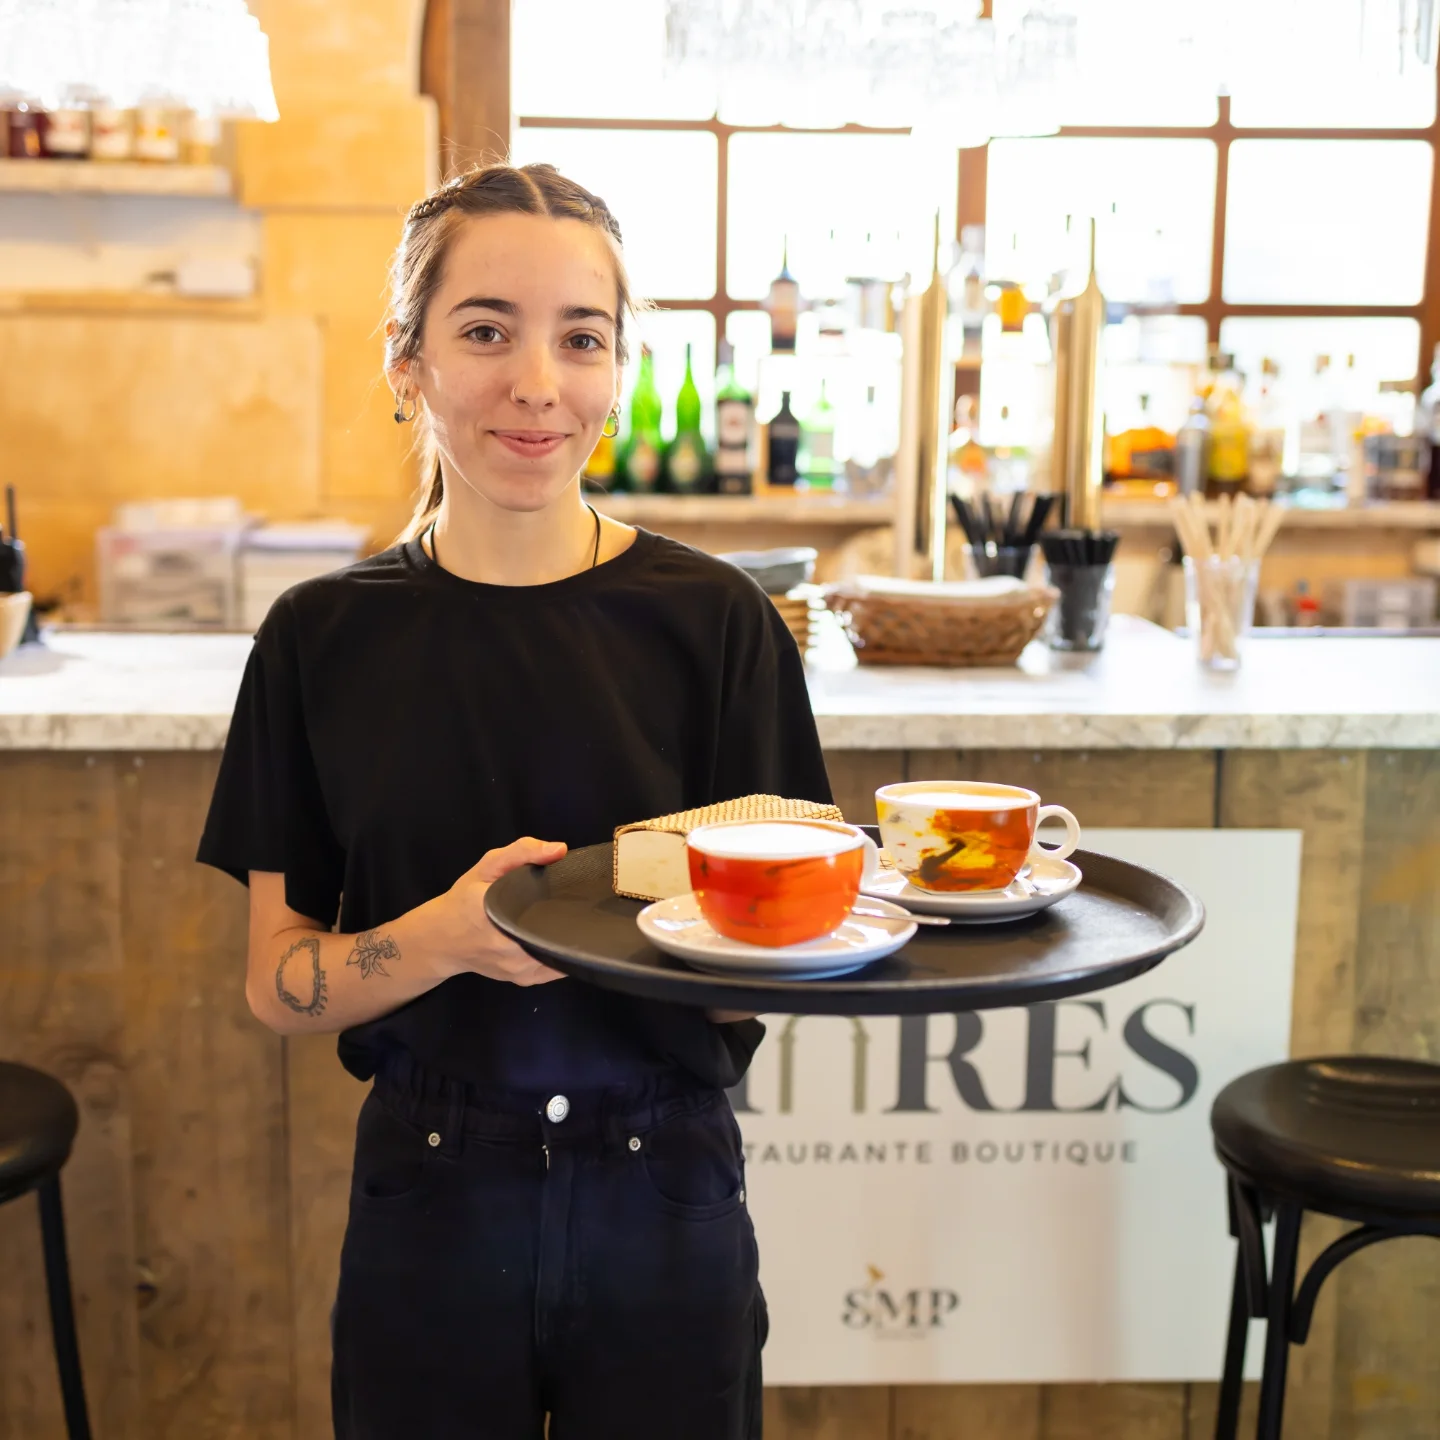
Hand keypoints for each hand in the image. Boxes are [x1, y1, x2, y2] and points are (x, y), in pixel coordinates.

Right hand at [436, 837, 567, 985]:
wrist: (441, 940)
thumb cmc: (464, 900)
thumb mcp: (488, 866)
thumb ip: (522, 852)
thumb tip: (559, 850)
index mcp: (499, 916)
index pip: (547, 913)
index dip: (567, 903)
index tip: (575, 892)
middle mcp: (510, 949)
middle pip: (558, 934)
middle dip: (569, 919)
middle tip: (570, 902)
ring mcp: (519, 969)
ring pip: (560, 952)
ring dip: (565, 936)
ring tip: (563, 918)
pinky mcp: (524, 979)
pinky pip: (555, 967)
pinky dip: (560, 951)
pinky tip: (555, 936)